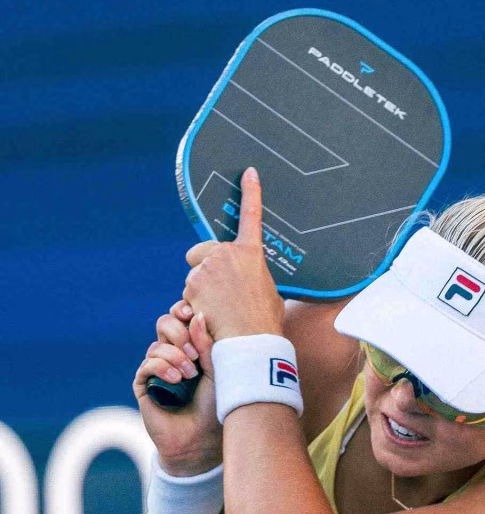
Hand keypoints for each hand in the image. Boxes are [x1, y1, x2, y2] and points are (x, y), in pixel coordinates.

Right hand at [133, 300, 222, 474]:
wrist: (202, 438)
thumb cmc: (217, 404)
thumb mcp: (218, 370)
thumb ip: (207, 343)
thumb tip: (197, 313)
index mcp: (192, 345)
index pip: (182, 317)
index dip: (183, 310)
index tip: (192, 311)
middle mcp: (173, 352)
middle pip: (165, 323)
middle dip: (180, 333)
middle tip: (194, 354)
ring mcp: (157, 367)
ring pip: (157, 344)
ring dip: (174, 356)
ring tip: (189, 375)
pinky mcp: (144, 384)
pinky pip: (147, 364)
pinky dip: (161, 367)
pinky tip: (175, 380)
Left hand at [182, 167, 284, 341]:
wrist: (250, 340)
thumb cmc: (264, 323)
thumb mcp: (268, 293)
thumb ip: (254, 278)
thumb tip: (250, 283)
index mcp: (251, 254)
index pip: (251, 216)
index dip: (250, 193)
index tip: (248, 173)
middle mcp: (227, 254)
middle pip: (203, 252)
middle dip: (205, 268)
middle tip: (219, 293)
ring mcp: (208, 268)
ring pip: (195, 276)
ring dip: (201, 291)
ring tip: (220, 311)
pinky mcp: (193, 283)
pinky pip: (188, 292)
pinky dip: (195, 304)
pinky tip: (209, 316)